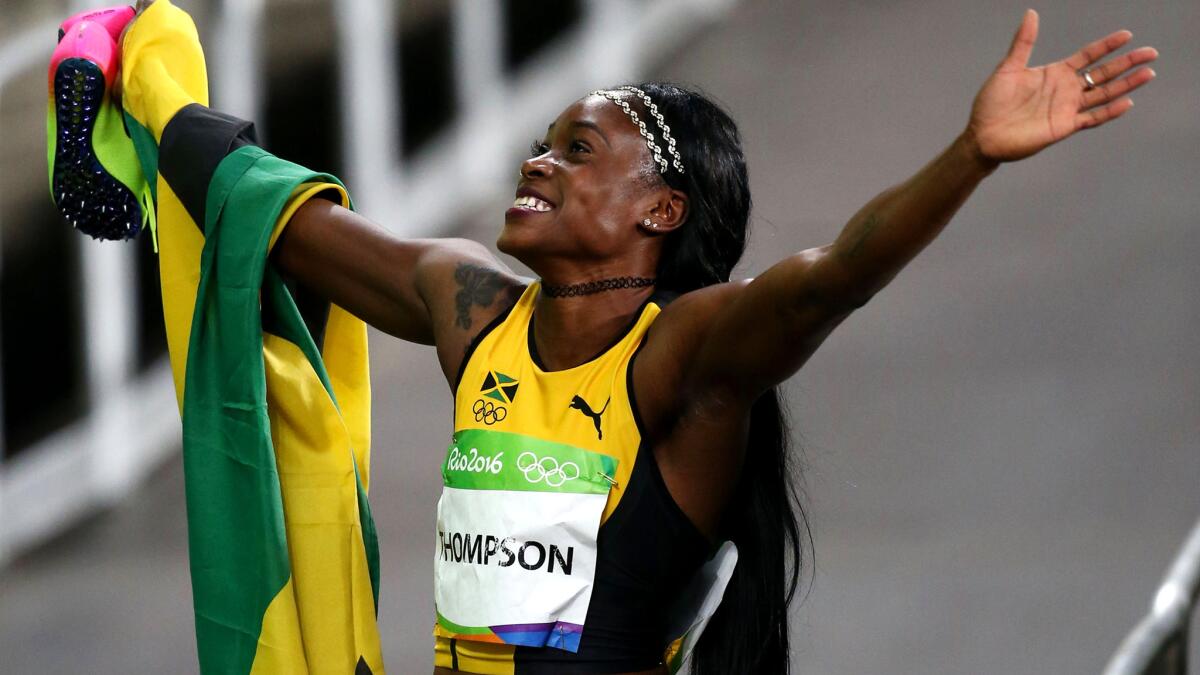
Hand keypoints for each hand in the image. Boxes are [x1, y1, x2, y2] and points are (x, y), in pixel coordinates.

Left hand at [965, 9, 1157, 163]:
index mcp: (1055, 73)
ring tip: (1148, 74)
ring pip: (1104, 94)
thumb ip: (1023, 42)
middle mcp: (1065, 90)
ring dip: (1126, 85)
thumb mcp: (1009, 68)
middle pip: (1103, 73)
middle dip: (1127, 63)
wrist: (982, 135)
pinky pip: (1092, 118)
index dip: (1107, 46)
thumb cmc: (991, 103)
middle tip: (1151, 53)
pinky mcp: (1063, 127)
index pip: (1088, 56)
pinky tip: (1127, 103)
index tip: (1126, 36)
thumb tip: (1031, 13)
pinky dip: (1109, 111)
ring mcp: (1067, 108)